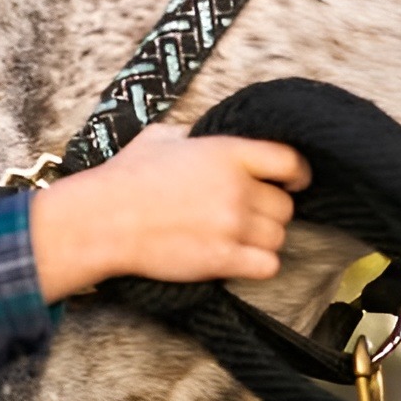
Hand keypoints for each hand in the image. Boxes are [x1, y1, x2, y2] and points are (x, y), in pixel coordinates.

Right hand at [29, 125, 309, 301]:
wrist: (103, 220)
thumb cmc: (125, 177)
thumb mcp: (161, 137)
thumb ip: (194, 134)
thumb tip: (204, 135)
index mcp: (227, 152)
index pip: (290, 161)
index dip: (298, 173)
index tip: (293, 182)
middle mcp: (237, 188)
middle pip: (285, 207)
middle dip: (271, 211)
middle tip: (249, 215)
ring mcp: (232, 225)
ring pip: (279, 237)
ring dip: (264, 239)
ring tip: (239, 238)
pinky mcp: (223, 259)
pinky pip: (268, 266)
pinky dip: (260, 265)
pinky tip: (241, 259)